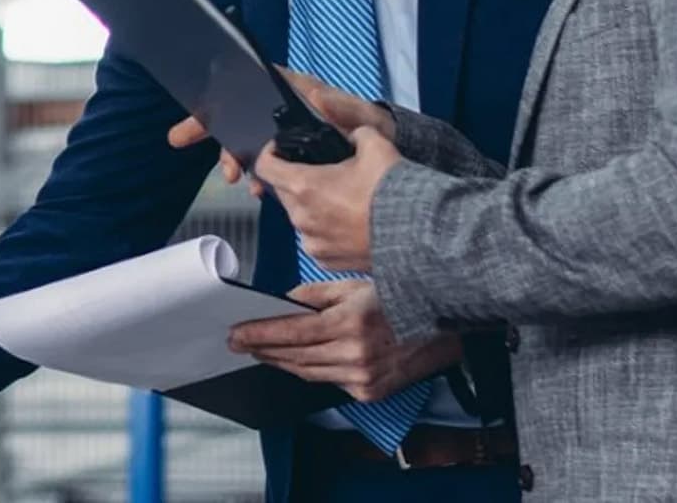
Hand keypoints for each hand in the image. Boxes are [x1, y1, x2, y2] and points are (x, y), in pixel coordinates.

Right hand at [168, 69, 396, 196]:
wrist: (391, 159)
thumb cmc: (378, 130)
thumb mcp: (365, 119)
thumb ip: (344, 108)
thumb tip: (316, 94)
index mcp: (299, 91)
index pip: (252, 81)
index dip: (221, 89)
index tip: (200, 105)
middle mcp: (286, 109)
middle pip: (237, 111)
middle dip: (209, 125)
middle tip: (181, 138)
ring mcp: (286, 133)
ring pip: (246, 140)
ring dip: (233, 158)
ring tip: (234, 178)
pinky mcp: (291, 156)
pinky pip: (263, 163)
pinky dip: (255, 176)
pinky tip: (257, 191)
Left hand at [228, 280, 459, 401]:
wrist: (440, 322)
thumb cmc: (396, 296)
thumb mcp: (352, 284)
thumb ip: (314, 294)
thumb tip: (284, 303)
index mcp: (349, 323)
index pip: (292, 332)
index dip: (260, 334)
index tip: (236, 333)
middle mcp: (355, 355)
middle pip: (295, 356)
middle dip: (263, 349)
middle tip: (238, 342)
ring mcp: (363, 378)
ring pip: (308, 373)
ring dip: (280, 363)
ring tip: (259, 351)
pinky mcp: (369, 391)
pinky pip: (328, 382)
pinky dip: (307, 371)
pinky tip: (292, 362)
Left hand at [255, 126, 399, 271]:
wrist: (417, 234)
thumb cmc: (393, 192)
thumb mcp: (374, 143)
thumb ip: (355, 131)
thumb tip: (352, 134)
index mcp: (304, 186)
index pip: (265, 166)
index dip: (271, 152)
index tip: (282, 149)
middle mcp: (302, 217)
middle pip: (282, 191)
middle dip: (295, 178)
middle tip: (322, 171)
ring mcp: (313, 242)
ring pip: (299, 216)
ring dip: (311, 204)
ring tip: (341, 197)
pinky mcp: (327, 260)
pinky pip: (315, 238)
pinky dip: (324, 228)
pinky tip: (348, 219)